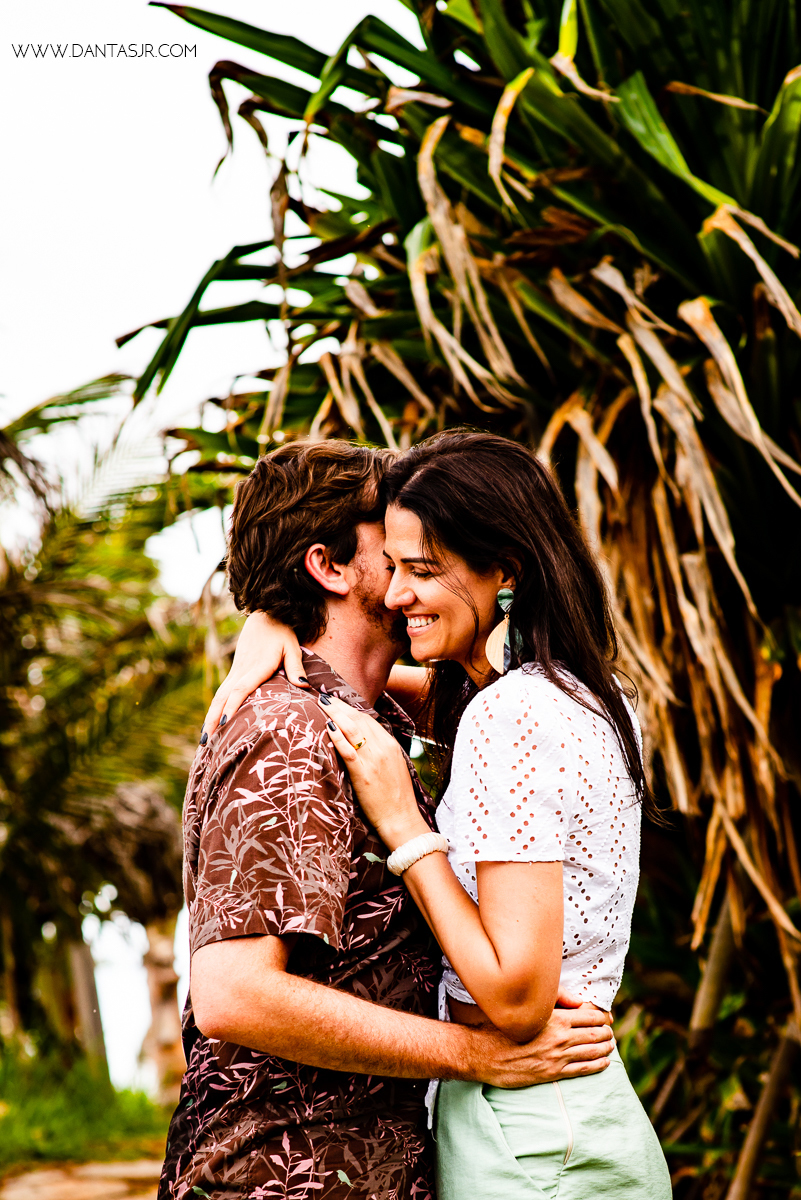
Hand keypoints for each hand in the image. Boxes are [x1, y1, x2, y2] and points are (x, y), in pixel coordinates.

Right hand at [202, 612, 305, 740]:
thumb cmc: (281, 632)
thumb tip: (304, 685)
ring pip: (219, 697)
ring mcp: (235, 672)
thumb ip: (296, 666)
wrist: (264, 616)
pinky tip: (212, 723)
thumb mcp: (292, 646)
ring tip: (204, 740)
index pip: (240, 689)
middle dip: (212, 720)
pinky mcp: (235, 672)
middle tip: (206, 742)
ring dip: (210, 717)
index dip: (232, 707)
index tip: (224, 724)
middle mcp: (241, 671)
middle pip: (222, 697)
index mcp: (256, 667)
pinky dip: (215, 709)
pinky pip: (222, 693)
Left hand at [320, 695, 428, 848]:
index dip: (351, 709)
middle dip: (340, 706)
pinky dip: (338, 737)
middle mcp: (383, 748)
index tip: (337, 701)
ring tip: (321, 703)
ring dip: (335, 714)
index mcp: (390, 745)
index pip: (368, 719)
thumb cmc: (395, 797)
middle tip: (324, 697)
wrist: (402, 818)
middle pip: (359, 719)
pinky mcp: (364, 773)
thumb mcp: (392, 768)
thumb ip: (380, 753)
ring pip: (353, 729)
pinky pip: (349, 751)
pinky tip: (328, 727)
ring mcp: (374, 760)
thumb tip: (363, 745)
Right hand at [465, 1003, 614, 1087]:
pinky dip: (598, 1065)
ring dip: (605, 1048)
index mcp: (555, 1018)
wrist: (485, 1054)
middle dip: (606, 1032)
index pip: (590, 1015)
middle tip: (609, 1032)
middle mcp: (560, 1037)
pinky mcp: (553, 1073)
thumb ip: (555, 1001)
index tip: (606, 1017)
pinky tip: (604, 1062)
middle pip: (595, 1033)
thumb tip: (579, 1002)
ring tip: (609, 1045)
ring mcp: (558, 1057)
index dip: (602, 1016)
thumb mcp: (528, 1007)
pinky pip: (583, 1069)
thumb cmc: (504, 1026)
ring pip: (592, 1051)